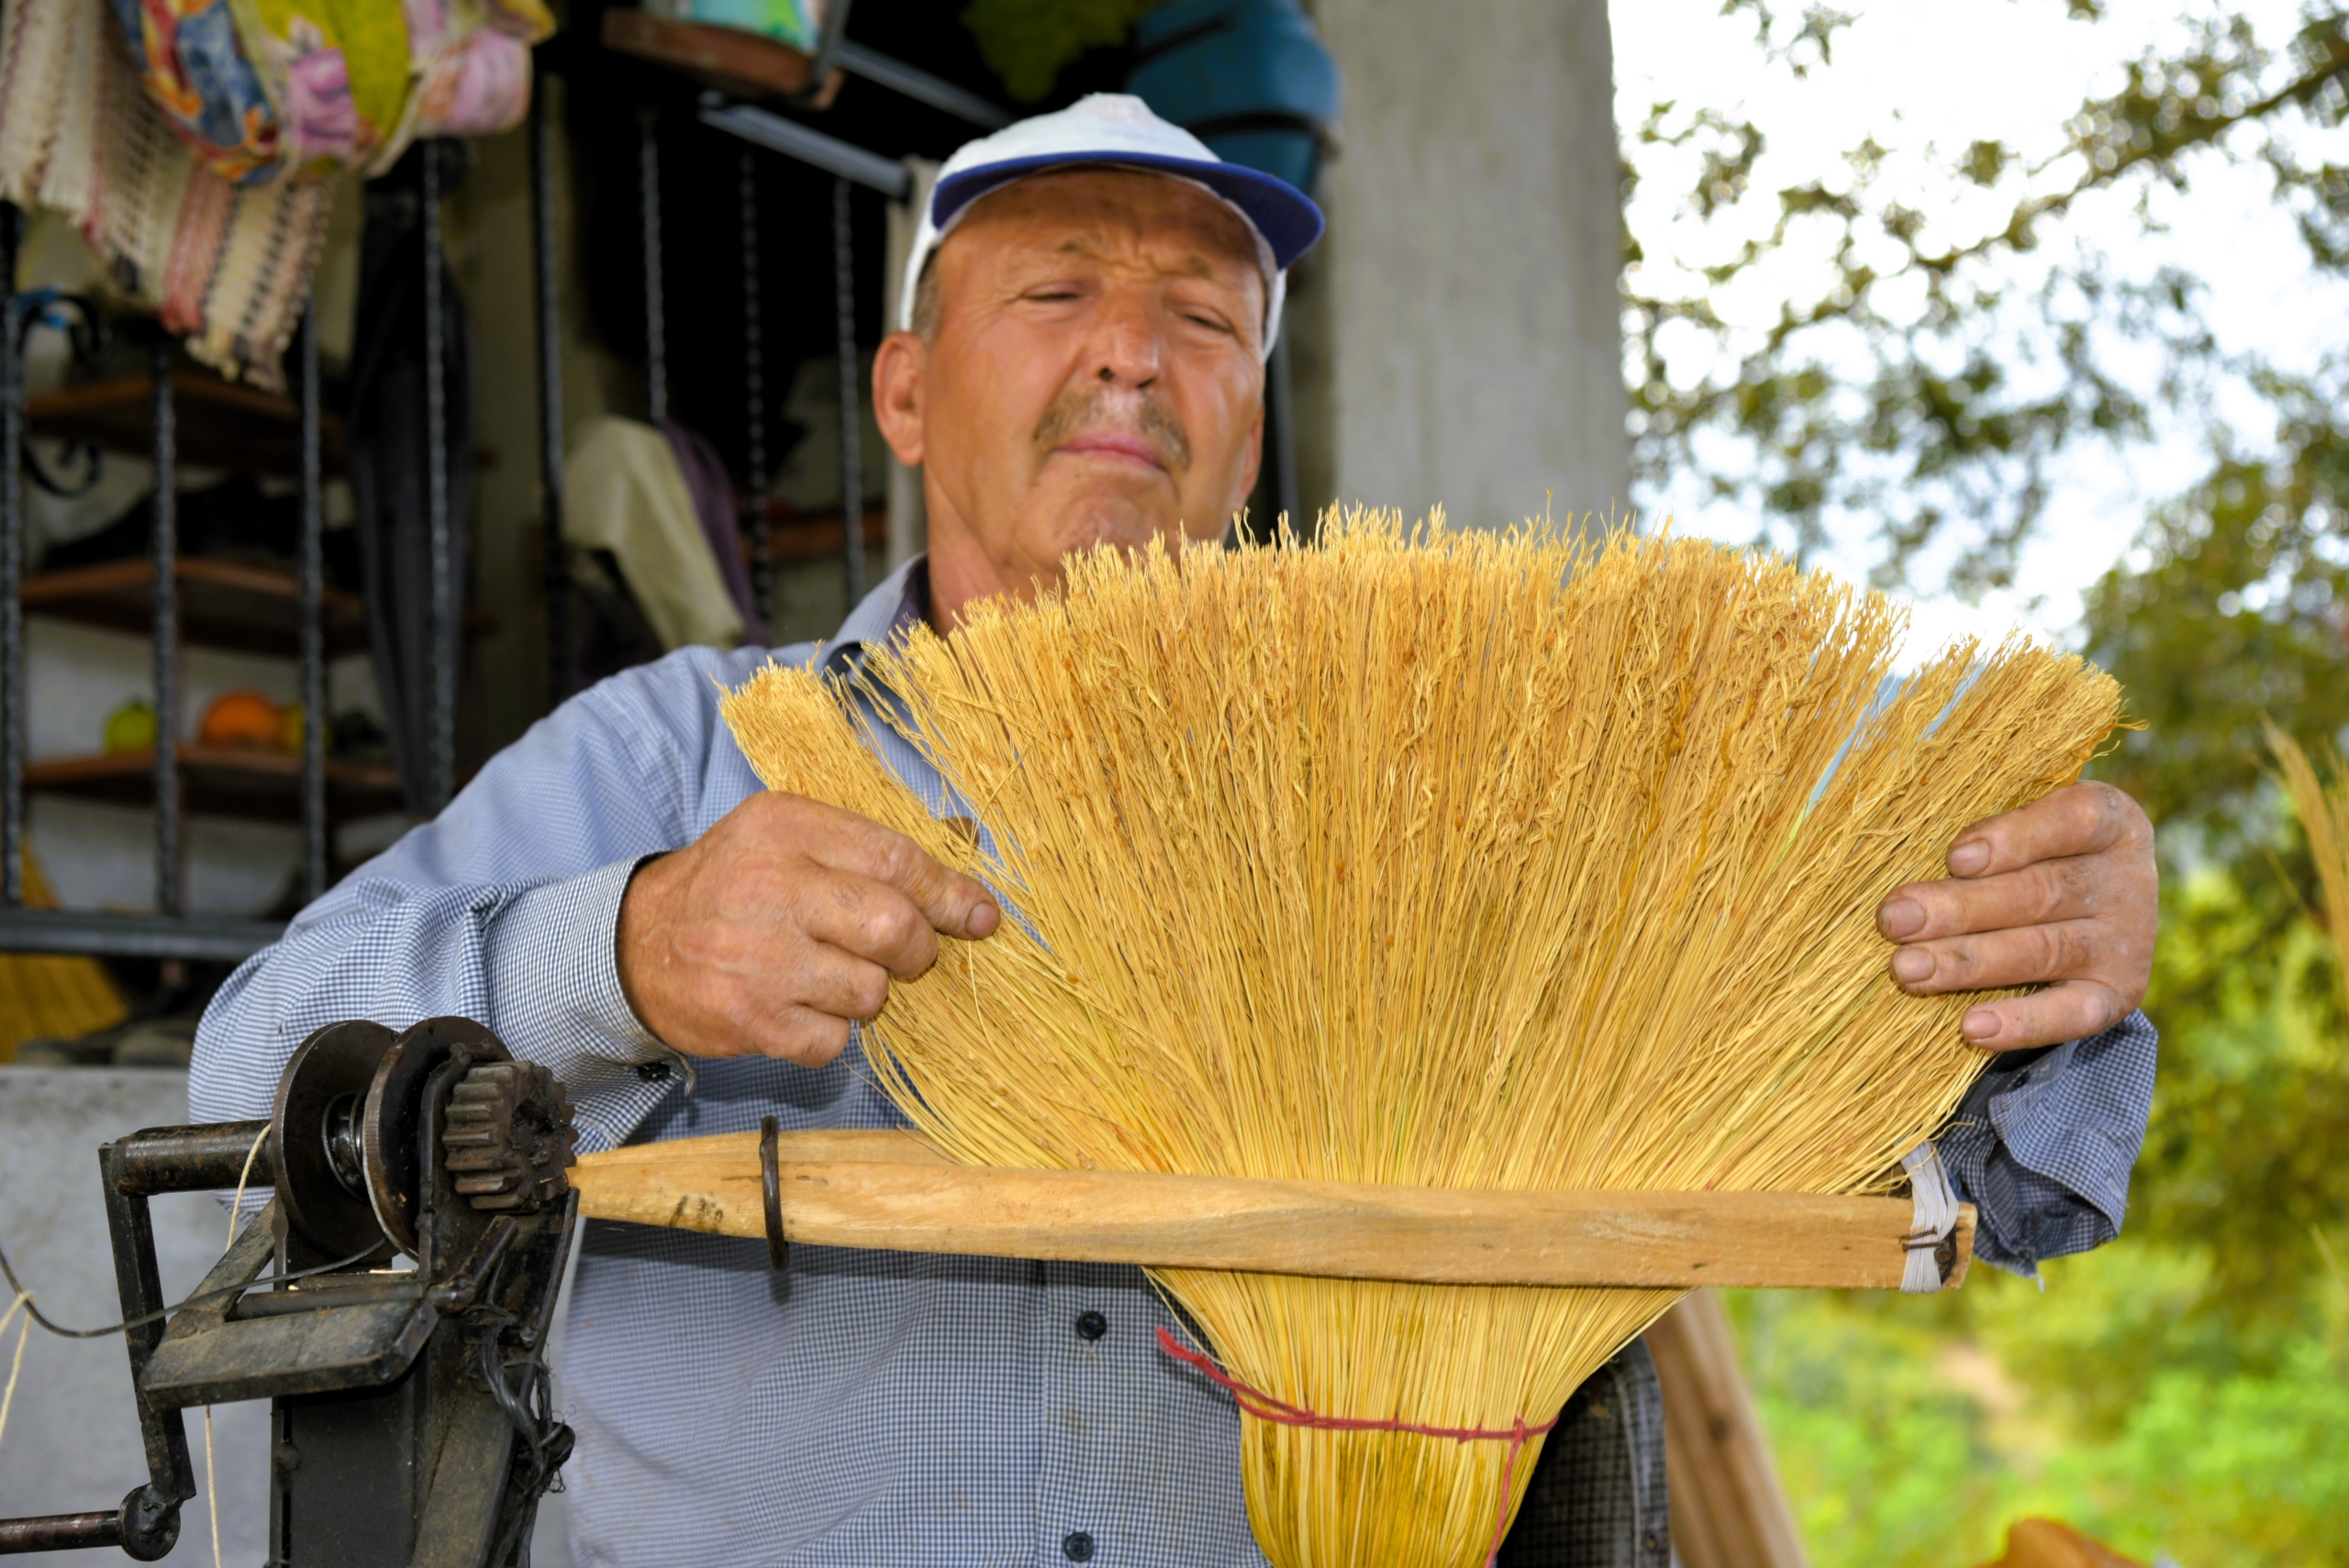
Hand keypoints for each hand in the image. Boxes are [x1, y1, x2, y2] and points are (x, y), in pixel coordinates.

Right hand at [617, 793, 999, 1065]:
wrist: (637, 943)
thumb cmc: (732, 886)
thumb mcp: (784, 837)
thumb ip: (863, 852)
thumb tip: (964, 897)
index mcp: (785, 828)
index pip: (895, 860)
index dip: (949, 894)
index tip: (980, 916)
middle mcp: (769, 887)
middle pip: (894, 926)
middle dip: (918, 950)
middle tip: (907, 955)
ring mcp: (757, 958)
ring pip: (871, 991)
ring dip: (869, 994)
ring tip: (832, 978)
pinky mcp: (749, 1019)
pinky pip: (833, 1040)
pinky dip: (831, 1032)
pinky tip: (801, 1008)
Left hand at [1876, 781, 2156, 1050]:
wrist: (2092, 910)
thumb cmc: (2032, 853)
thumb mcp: (2024, 828)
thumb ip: (1984, 840)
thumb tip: (1909, 870)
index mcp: (2109, 821)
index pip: (2071, 822)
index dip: (2014, 838)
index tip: (1957, 858)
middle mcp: (2125, 879)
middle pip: (2038, 893)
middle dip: (1958, 908)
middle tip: (1895, 919)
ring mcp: (2126, 940)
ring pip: (2042, 950)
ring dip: (1968, 962)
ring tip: (1908, 969)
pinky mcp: (2117, 994)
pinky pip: (2072, 1013)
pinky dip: (2022, 1022)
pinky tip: (1971, 1027)